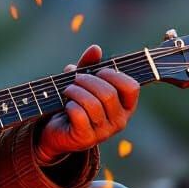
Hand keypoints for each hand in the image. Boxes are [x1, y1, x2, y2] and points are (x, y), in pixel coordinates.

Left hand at [35, 44, 139, 161]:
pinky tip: (66, 105)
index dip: (114, 74)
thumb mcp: (83, 83)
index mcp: (125, 107)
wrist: (58, 131)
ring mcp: (104, 133)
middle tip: (75, 79)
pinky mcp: (85, 138)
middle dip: (88, 80)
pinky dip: (70, 105)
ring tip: (67, 90)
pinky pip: (79, 115)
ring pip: (92, 104)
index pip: (131, 87)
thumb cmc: (75, 103)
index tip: (98, 72)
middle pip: (108, 94)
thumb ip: (89, 66)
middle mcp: (119, 121)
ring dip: (75, 91)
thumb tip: (95, 48)